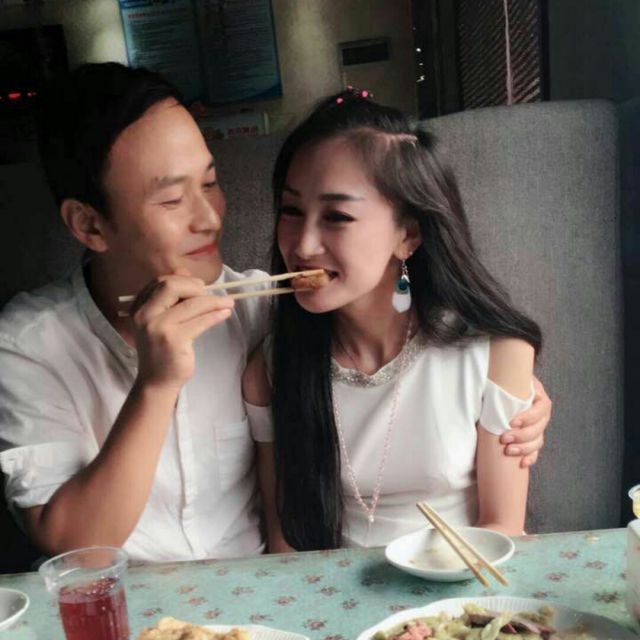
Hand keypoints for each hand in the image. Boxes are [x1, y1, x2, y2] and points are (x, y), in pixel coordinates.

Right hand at [130, 270, 233, 391]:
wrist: (156, 381)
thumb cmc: (162, 350)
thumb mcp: (160, 321)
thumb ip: (170, 300)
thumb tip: (188, 274)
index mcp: (139, 307)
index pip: (162, 281)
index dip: (184, 280)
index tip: (200, 287)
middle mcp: (145, 315)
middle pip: (172, 286)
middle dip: (197, 287)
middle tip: (212, 296)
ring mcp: (158, 327)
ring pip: (191, 304)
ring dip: (214, 301)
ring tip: (228, 303)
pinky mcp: (174, 340)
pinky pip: (200, 321)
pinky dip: (215, 315)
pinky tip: (224, 314)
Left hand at [500, 376, 551, 467]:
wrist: (498, 386)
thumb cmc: (499, 383)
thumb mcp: (504, 381)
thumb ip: (504, 385)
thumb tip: (494, 391)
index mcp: (537, 394)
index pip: (542, 408)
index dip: (529, 417)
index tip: (511, 422)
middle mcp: (540, 411)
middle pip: (539, 427)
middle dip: (522, 436)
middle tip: (504, 438)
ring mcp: (538, 425)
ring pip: (538, 440)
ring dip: (524, 448)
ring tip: (508, 450)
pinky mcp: (531, 437)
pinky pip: (535, 450)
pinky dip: (530, 457)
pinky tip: (522, 463)